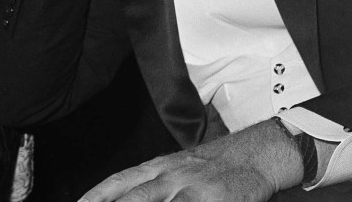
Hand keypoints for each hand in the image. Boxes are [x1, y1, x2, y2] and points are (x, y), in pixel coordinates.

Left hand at [79, 120, 302, 201]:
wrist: (254, 154)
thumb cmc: (212, 167)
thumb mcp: (177, 169)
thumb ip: (151, 185)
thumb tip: (124, 196)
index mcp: (158, 168)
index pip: (120, 181)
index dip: (98, 195)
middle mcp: (172, 176)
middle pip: (136, 197)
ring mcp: (194, 189)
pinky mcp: (217, 201)